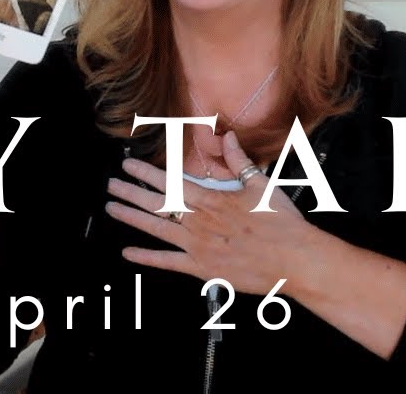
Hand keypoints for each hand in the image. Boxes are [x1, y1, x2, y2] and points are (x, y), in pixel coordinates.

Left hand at [104, 130, 311, 295]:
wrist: (294, 259)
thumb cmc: (281, 223)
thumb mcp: (260, 183)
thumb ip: (239, 160)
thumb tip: (228, 136)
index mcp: (211, 199)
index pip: (170, 181)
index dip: (146, 172)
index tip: (128, 165)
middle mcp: (199, 221)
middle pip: (156, 203)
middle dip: (130, 192)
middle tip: (111, 185)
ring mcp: (197, 245)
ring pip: (155, 228)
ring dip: (131, 218)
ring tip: (112, 208)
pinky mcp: (201, 268)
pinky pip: (167, 262)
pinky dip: (146, 258)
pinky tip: (128, 252)